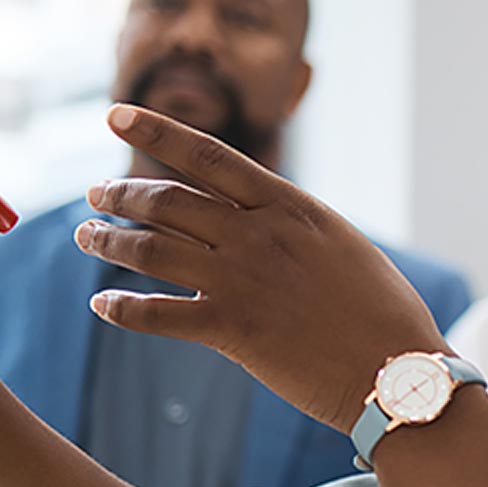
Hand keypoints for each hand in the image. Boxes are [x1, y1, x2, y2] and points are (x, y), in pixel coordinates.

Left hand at [75, 104, 447, 430]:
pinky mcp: (232, 330)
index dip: (156, 131)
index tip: (116, 116)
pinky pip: (155, 314)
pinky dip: (122, 308)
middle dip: (121, 194)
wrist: (398, 370)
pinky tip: (105, 306)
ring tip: (89, 238)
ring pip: (149, 250)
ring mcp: (242, 281)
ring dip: (108, 241)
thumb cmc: (386, 315)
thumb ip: (298, 228)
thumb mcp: (345, 247)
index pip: (208, 156)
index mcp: (291, 208)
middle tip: (97, 196)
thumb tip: (266, 219)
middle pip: (167, 201)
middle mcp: (259, 235)